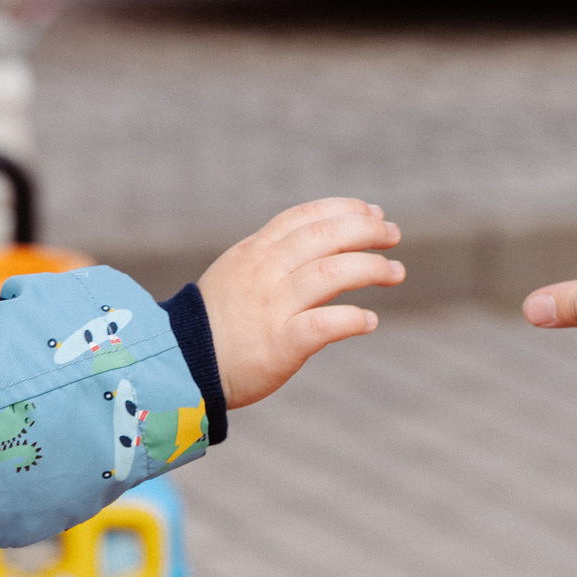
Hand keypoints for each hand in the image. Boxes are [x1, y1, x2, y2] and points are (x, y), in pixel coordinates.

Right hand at [199, 197, 405, 408]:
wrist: (179, 366)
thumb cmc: (214, 323)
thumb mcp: (236, 274)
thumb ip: (272, 257)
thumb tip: (320, 245)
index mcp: (254, 252)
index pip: (305, 217)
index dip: (344, 209)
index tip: (373, 213)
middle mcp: (265, 272)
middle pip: (324, 236)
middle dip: (366, 231)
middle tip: (395, 235)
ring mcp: (272, 307)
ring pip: (331, 273)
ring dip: (370, 268)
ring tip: (396, 271)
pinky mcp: (280, 344)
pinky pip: (324, 324)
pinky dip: (353, 319)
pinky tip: (370, 321)